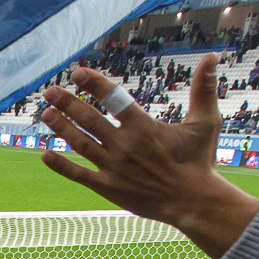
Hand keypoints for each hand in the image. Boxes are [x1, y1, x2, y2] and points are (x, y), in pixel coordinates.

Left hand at [40, 55, 258, 257]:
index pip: (113, 99)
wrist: (193, 201)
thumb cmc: (199, 160)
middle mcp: (125, 145)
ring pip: (81, 144)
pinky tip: (45, 155)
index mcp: (144, 127)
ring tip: (46, 113)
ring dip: (61, 128)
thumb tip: (213, 56)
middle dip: (67, 103)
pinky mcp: (108, 187)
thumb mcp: (205, 121)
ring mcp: (114, 167)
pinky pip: (80, 176)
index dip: (94, 84)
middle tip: (50, 90)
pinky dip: (62, 166)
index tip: (78, 72)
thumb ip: (204, 88)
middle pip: (89, 119)